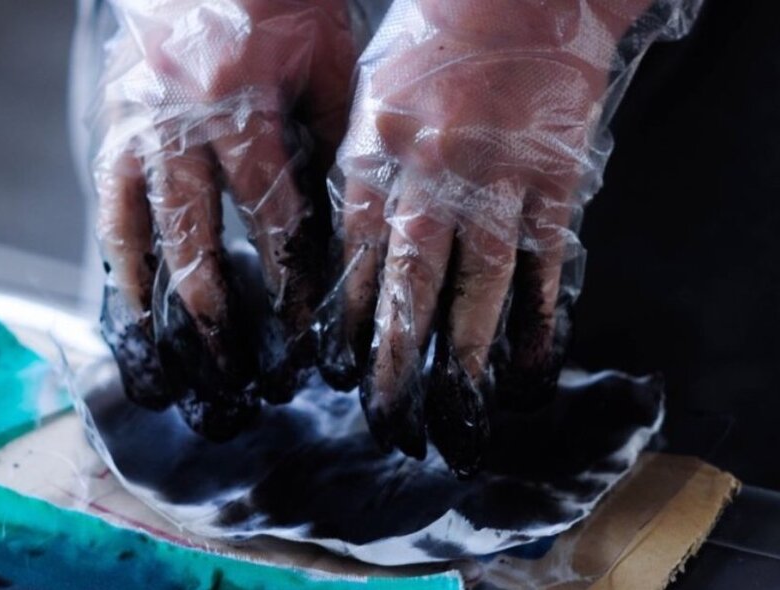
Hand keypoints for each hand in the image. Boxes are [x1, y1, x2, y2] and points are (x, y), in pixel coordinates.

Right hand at [92, 0, 356, 438]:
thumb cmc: (284, 9)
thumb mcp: (325, 69)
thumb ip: (330, 147)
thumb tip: (339, 228)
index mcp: (241, 110)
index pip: (273, 220)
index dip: (290, 285)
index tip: (304, 339)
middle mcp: (178, 129)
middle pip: (198, 244)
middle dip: (220, 320)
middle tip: (238, 377)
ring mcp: (135, 133)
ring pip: (141, 239)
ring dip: (160, 312)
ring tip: (175, 372)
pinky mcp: (108, 133)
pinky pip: (109, 215)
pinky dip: (122, 271)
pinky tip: (132, 317)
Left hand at [320, 0, 695, 474]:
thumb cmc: (433, 37)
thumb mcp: (371, 90)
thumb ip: (358, 163)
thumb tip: (349, 242)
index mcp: (375, 145)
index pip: (353, 248)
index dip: (347, 310)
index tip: (340, 361)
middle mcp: (431, 168)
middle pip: (410, 274)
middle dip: (396, 348)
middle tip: (387, 406)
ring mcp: (497, 174)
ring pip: (479, 277)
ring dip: (466, 347)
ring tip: (455, 400)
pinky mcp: (554, 176)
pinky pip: (546, 255)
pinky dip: (540, 313)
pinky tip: (531, 360)